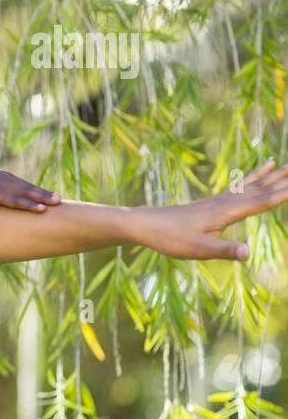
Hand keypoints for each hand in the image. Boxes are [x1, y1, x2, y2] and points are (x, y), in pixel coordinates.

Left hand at [0, 160, 60, 231]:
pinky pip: (24, 183)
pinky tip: (47, 194)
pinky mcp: (8, 175)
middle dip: (42, 197)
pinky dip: (36, 188)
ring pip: (27, 186)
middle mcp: (2, 182)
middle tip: (58, 202)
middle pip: (24, 191)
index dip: (28, 205)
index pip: (13, 200)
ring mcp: (6, 177)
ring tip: (58, 198)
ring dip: (42, 192)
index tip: (42, 209)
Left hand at [132, 159, 287, 259]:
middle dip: (281, 181)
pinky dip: (252, 178)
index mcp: (225, 212)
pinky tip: (256, 174)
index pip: (261, 202)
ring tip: (285, 166)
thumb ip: (224, 250)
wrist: (145, 224)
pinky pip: (239, 187)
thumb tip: (248, 253)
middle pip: (260, 189)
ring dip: (270, 177)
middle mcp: (224, 202)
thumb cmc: (170, 238)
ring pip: (250, 186)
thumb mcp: (198, 249)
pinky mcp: (212, 203)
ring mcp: (218, 200)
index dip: (282, 194)